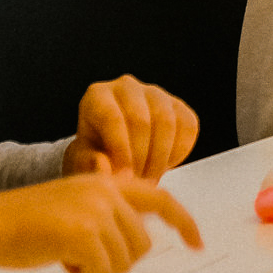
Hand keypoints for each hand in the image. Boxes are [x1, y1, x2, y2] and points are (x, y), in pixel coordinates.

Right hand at [0, 168, 203, 272]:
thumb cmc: (26, 222)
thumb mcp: (74, 205)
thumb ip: (107, 214)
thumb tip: (140, 242)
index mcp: (107, 182)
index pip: (160, 198)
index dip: (183, 221)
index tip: (198, 243)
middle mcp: (107, 192)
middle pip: (142, 246)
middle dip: (116, 261)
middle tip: (80, 255)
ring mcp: (97, 212)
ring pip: (124, 263)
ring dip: (96, 269)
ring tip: (65, 253)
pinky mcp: (85, 234)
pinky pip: (102, 272)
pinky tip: (59, 260)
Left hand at [64, 75, 198, 182]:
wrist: (116, 156)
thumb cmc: (95, 158)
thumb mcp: (84, 165)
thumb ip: (90, 166)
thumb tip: (103, 163)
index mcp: (97, 96)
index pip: (112, 118)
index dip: (121, 151)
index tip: (124, 178)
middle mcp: (126, 87)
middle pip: (141, 120)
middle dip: (141, 158)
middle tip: (139, 184)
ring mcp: (156, 94)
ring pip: (167, 123)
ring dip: (160, 159)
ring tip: (149, 179)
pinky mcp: (179, 106)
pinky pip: (188, 128)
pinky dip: (178, 153)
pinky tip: (162, 165)